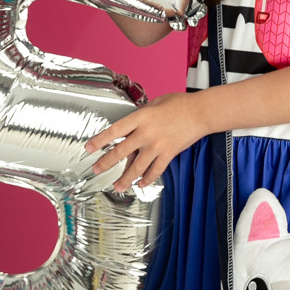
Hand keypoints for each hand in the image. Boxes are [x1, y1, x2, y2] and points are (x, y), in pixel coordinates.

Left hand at [84, 93, 204, 191]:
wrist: (201, 112)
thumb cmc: (179, 104)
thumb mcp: (155, 103)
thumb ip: (141, 115)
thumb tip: (131, 126)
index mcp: (141, 118)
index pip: (115, 131)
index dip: (100, 141)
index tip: (89, 148)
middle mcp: (147, 133)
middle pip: (121, 152)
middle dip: (106, 163)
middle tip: (96, 170)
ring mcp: (158, 146)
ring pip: (137, 167)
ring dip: (125, 179)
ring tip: (117, 186)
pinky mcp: (169, 154)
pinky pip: (155, 171)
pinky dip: (147, 179)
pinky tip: (140, 184)